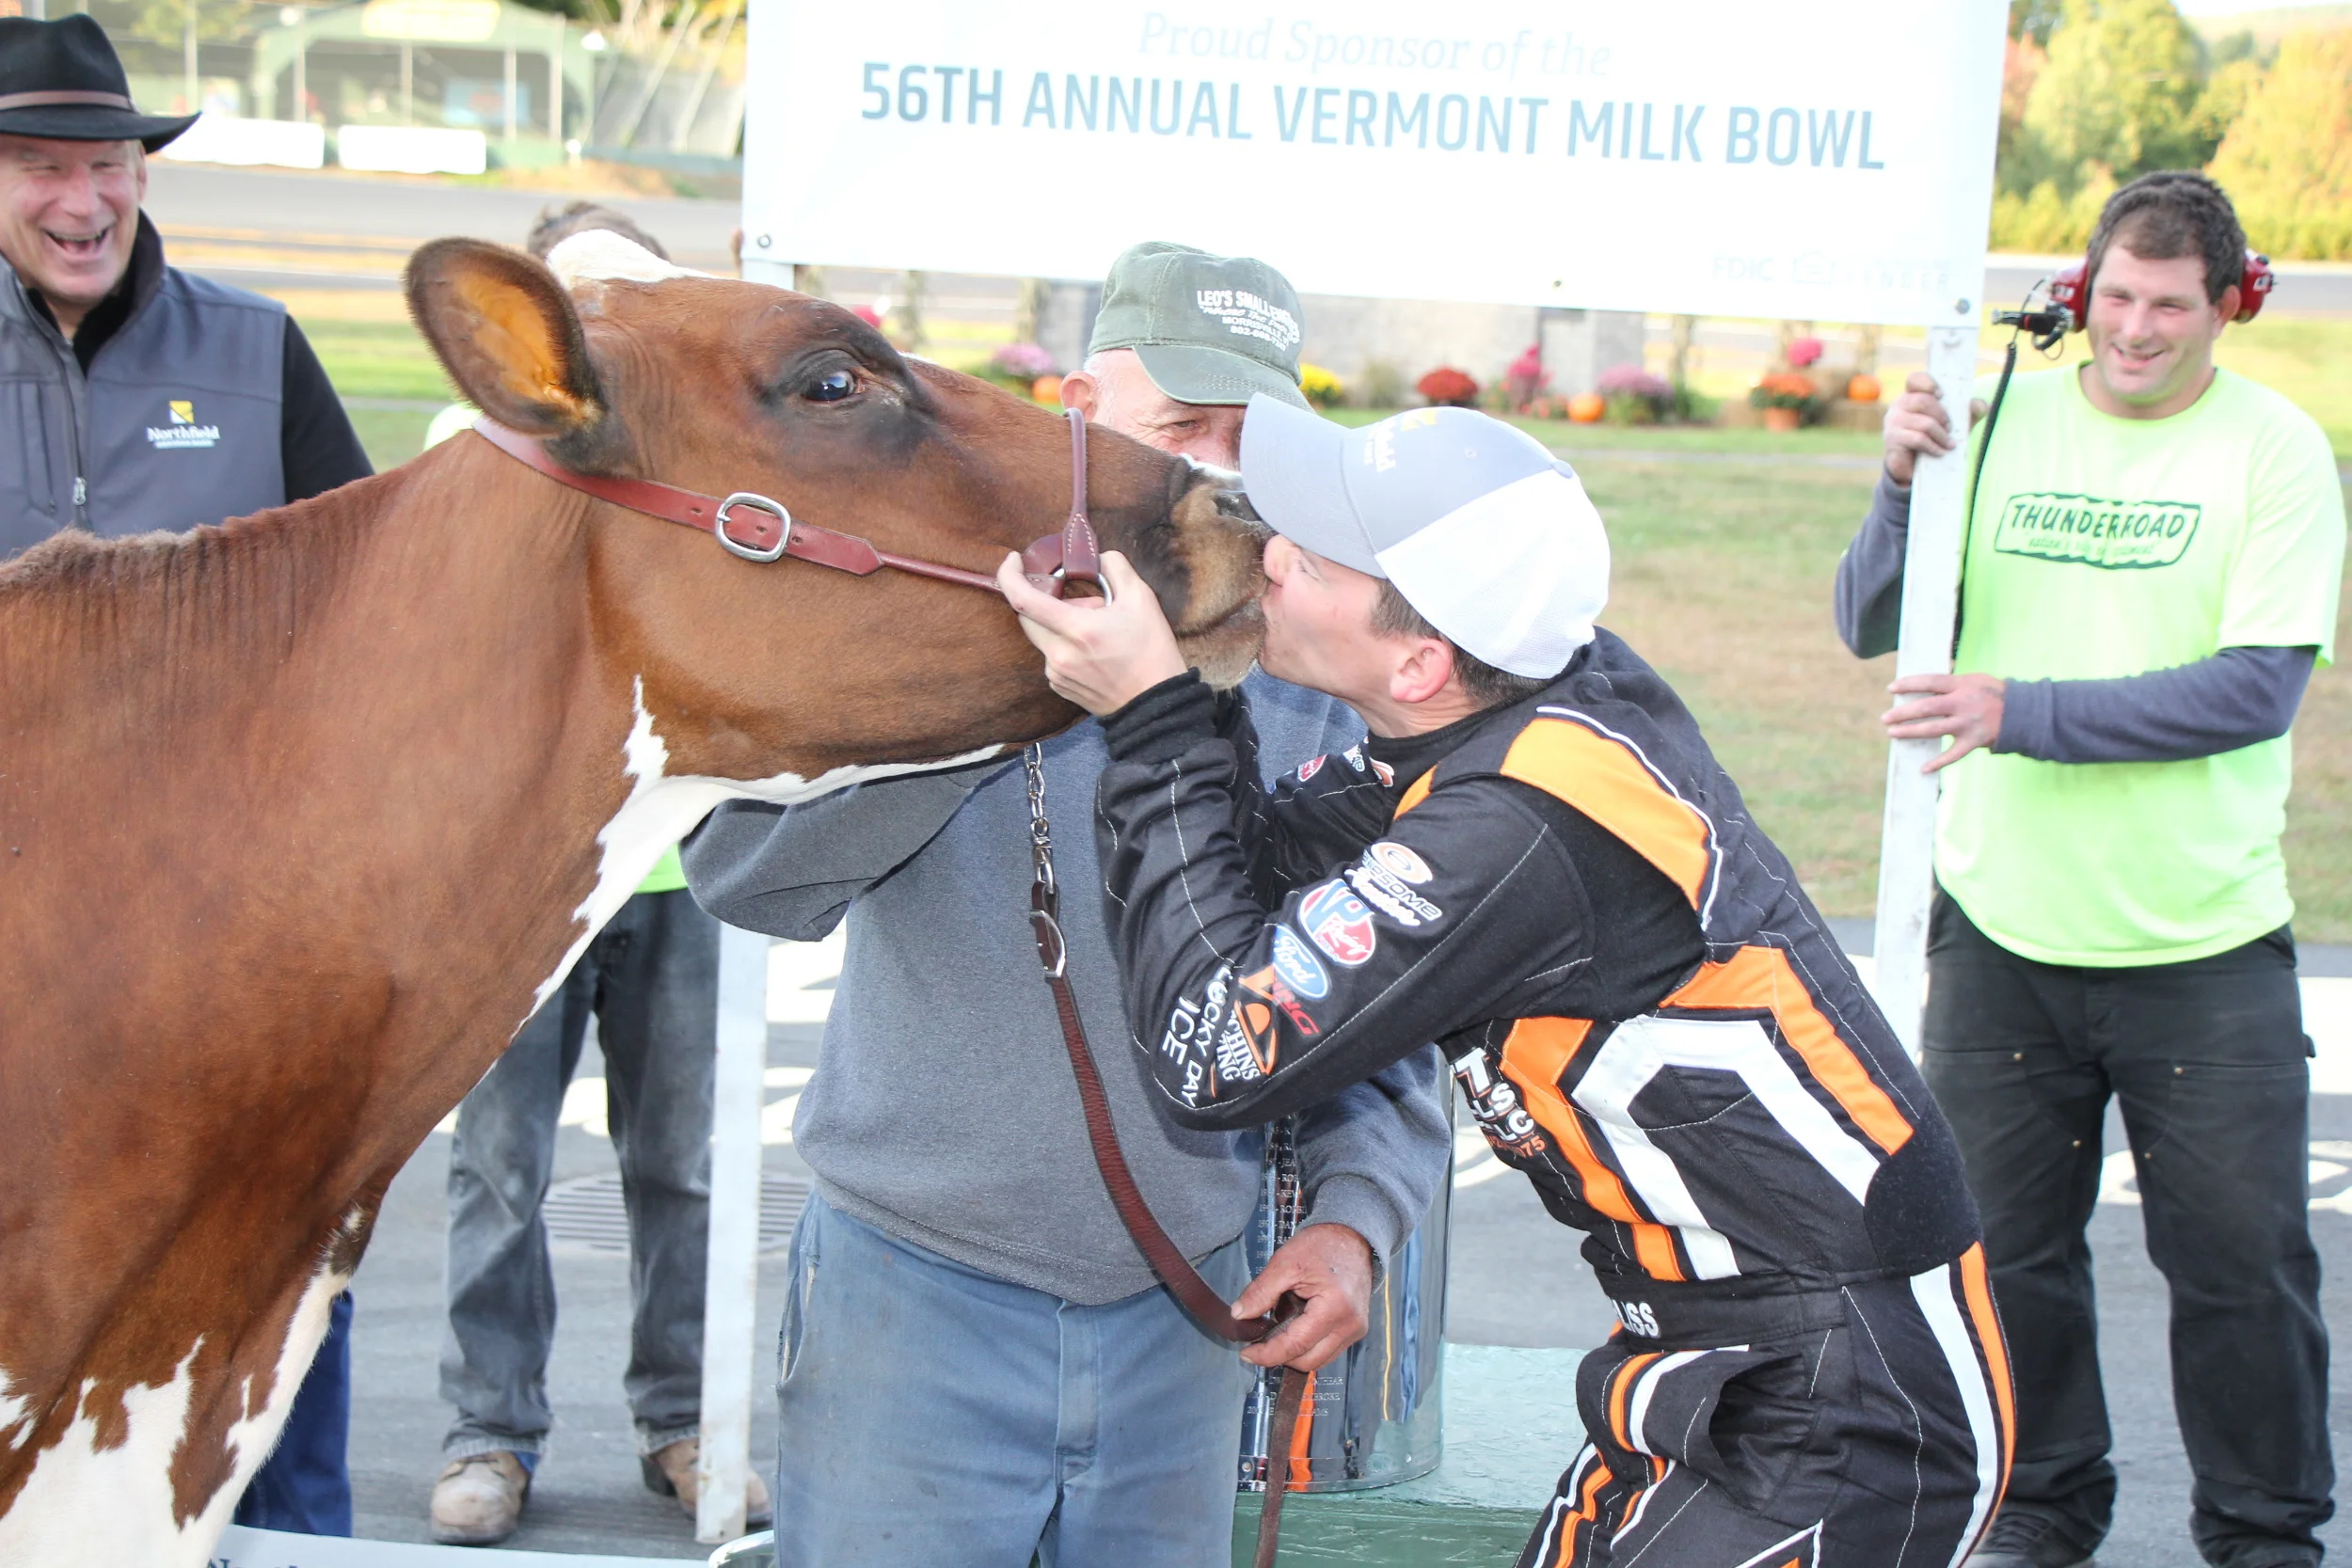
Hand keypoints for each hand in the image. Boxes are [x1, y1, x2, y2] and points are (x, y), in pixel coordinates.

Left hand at [996, 551, 1186, 715]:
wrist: (1156, 704)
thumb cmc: (1151, 652)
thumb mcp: (1141, 598)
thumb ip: (1114, 567)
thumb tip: (1094, 559)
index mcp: (1076, 630)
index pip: (1023, 599)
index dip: (1010, 575)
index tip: (1014, 560)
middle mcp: (1059, 655)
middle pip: (1027, 616)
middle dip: (1046, 599)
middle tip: (1083, 601)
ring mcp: (1057, 674)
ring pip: (1043, 636)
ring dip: (1062, 624)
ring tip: (1099, 630)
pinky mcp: (1060, 686)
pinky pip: (1052, 655)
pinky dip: (1066, 644)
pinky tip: (1095, 650)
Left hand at [1233, 1223, 1374, 1370]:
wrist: (1353, 1237)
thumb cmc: (1323, 1245)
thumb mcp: (1285, 1262)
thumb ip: (1261, 1292)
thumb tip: (1239, 1315)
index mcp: (1335, 1308)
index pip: (1296, 1346)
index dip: (1267, 1354)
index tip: (1246, 1354)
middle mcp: (1350, 1326)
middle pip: (1308, 1361)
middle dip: (1280, 1356)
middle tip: (1258, 1341)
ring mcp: (1355, 1330)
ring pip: (1318, 1360)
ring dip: (1294, 1353)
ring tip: (1277, 1331)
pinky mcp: (1355, 1330)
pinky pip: (1327, 1350)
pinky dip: (1307, 1346)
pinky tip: (1294, 1327)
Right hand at [1881, 371, 1988, 485]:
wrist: (1915, 468)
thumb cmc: (1934, 439)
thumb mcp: (1956, 424)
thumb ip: (1969, 412)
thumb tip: (1980, 405)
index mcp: (1912, 395)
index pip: (1914, 379)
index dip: (1928, 383)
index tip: (1942, 395)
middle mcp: (1899, 405)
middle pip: (1922, 401)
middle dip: (1942, 415)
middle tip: (1950, 428)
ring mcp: (1893, 422)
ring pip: (1923, 423)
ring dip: (1941, 435)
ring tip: (1949, 444)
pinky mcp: (1893, 440)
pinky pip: (1918, 439)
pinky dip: (1934, 446)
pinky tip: (1940, 452)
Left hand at [1884, 673, 2006, 773]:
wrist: (2021, 712)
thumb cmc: (1991, 693)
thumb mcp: (1973, 679)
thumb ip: (1950, 683)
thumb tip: (1920, 684)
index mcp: (1962, 685)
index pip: (1930, 682)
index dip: (1909, 684)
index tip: (1891, 688)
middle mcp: (1963, 704)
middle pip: (1927, 708)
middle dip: (1903, 713)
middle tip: (1885, 718)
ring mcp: (1968, 724)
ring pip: (1934, 730)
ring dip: (1911, 732)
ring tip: (1892, 733)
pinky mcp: (1974, 741)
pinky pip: (1954, 755)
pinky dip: (1938, 763)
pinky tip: (1923, 769)